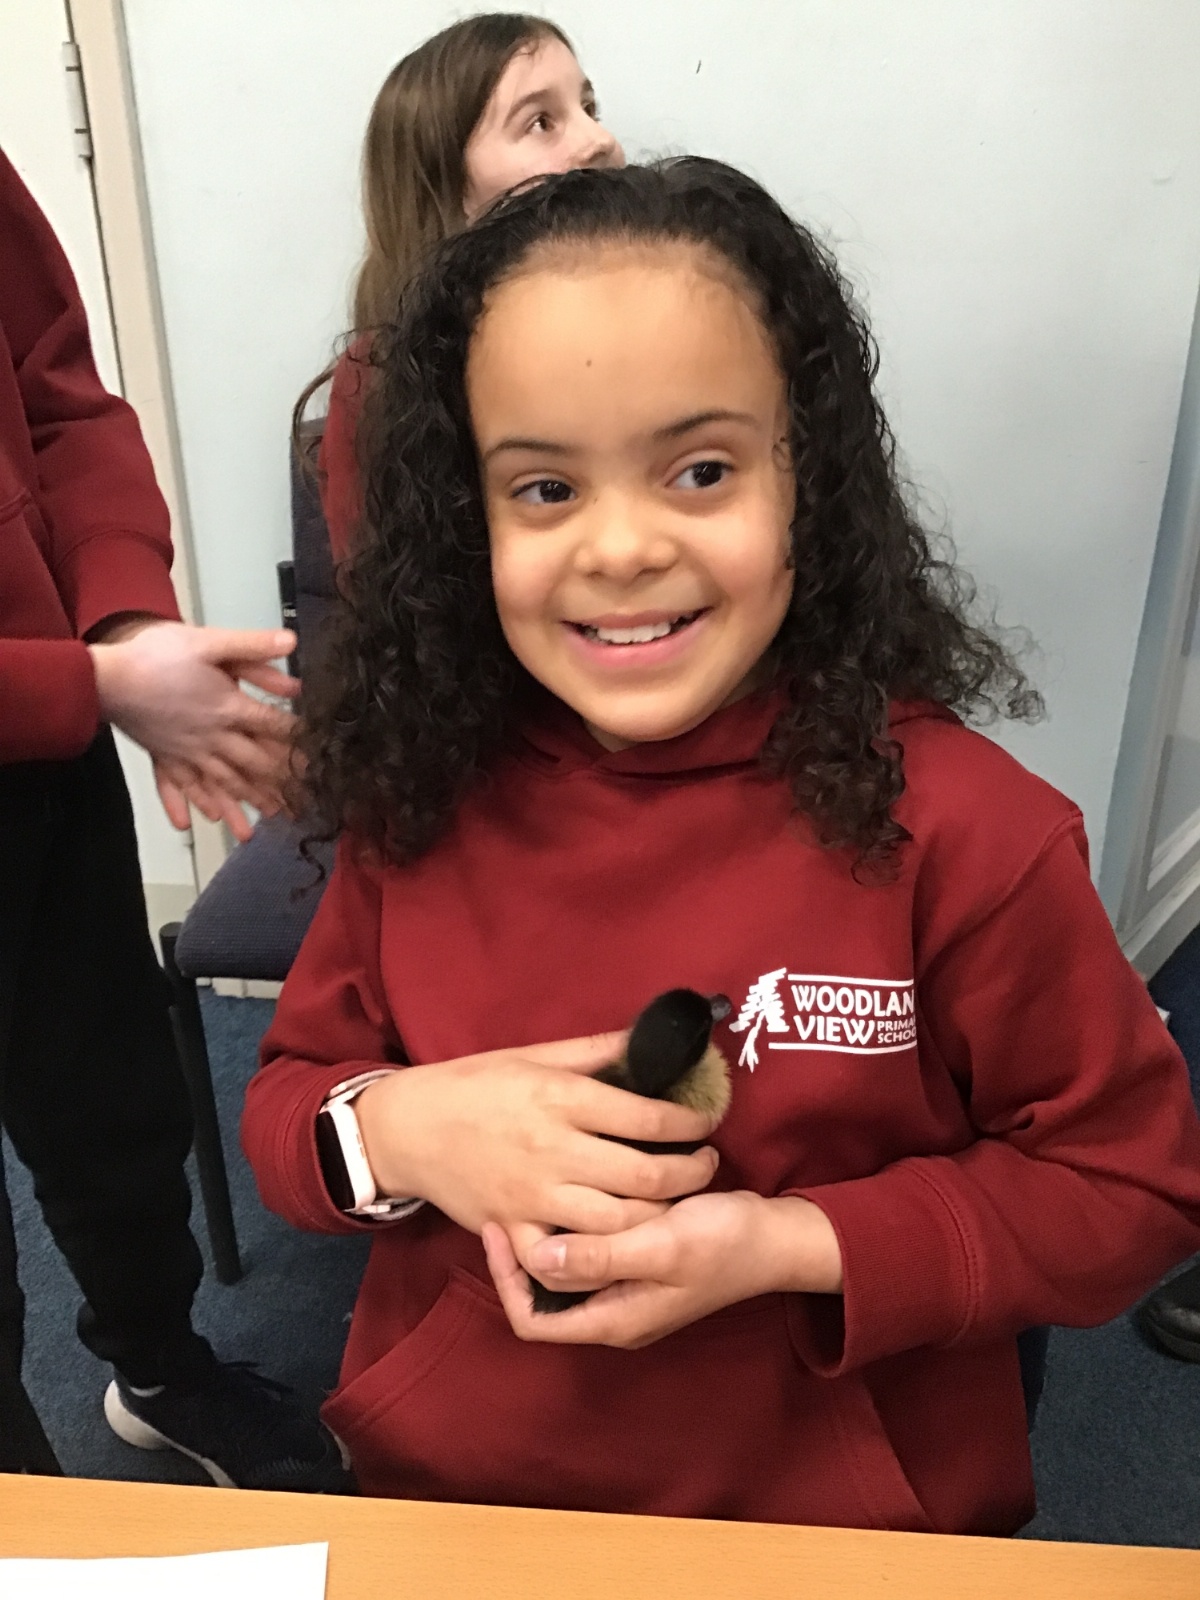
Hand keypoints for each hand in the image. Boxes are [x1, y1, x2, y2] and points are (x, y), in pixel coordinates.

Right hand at [88, 621, 299, 835]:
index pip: (273, 726)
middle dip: (280, 785)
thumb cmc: (156, 654)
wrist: (107, 674)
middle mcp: (212, 736)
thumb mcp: (208, 641)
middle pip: (254, 764)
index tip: (320, 757)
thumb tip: (292, 642)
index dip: (300, 741)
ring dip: (244, 803)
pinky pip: (181, 785)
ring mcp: (187, 750)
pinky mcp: (164, 755)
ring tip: (263, 824)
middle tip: (302, 804)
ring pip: (223, 782)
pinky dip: (190, 803)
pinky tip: (198, 820)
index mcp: (228, 707)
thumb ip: (251, 645)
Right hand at [354, 1032, 719, 1237]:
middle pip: (647, 1177)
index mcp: (562, 1099)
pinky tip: (621, 1245)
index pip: (650, 1118)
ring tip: (675, 1201)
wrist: (407, 1128)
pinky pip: (565, 1260)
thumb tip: (651, 1038)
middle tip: (706, 1165)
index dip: (693, 1122)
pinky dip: (597, 1259)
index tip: (708, 1121)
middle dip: (692, 1173)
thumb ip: (597, 1050)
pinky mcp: (514, 1229)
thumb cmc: (473, 1084)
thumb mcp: (534, 1054)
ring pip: (618, 1224)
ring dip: (659, 1217)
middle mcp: (554, 1151)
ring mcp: (534, 1197)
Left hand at [482, 1191, 842, 1349]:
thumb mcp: (663, 1247)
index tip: (497, 1225)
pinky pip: (587, 1250)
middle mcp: (611, 1310)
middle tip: (504, 1198)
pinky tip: (568, 1186)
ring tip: (528, 1188)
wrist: (777, 1236)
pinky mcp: (636, 1261)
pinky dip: (572, 1223)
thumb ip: (601, 1257)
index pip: (532, 1318)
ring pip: (563, 1269)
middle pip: (540, 1294)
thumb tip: (537, 1260)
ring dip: (544, 1234)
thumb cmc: (725, 1243)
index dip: (504, 1278)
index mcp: (613, 1320)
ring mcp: (624, 1287)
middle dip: (517, 1251)